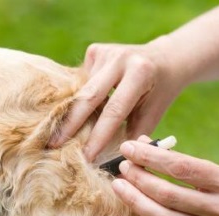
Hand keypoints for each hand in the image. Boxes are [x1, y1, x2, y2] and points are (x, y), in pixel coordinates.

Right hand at [49, 40, 185, 160]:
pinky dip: (79, 98)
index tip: (86, 156)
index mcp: (140, 73)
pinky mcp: (95, 51)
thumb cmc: (159, 92)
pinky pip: (81, 81)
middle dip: (70, 123)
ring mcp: (105, 52)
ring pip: (82, 89)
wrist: (164, 59)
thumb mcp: (153, 114)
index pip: (114, 110)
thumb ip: (133, 134)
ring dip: (73, 112)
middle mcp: (120, 58)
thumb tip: (111, 161)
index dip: (98, 136)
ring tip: (59, 133)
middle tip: (54, 144)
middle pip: (88, 96)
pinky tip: (79, 108)